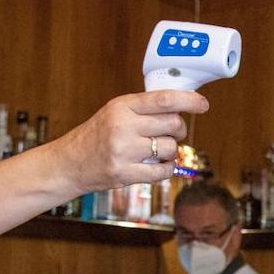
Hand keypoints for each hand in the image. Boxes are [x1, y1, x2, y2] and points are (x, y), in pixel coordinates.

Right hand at [49, 90, 202, 193]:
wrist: (70, 162)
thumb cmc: (97, 135)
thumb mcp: (115, 111)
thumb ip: (143, 108)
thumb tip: (180, 105)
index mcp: (122, 106)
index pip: (164, 100)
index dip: (188, 100)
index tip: (202, 104)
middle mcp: (123, 126)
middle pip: (172, 124)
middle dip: (179, 129)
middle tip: (174, 132)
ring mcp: (123, 151)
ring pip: (170, 148)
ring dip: (172, 151)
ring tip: (159, 150)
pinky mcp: (125, 173)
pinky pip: (162, 171)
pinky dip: (167, 169)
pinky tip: (159, 165)